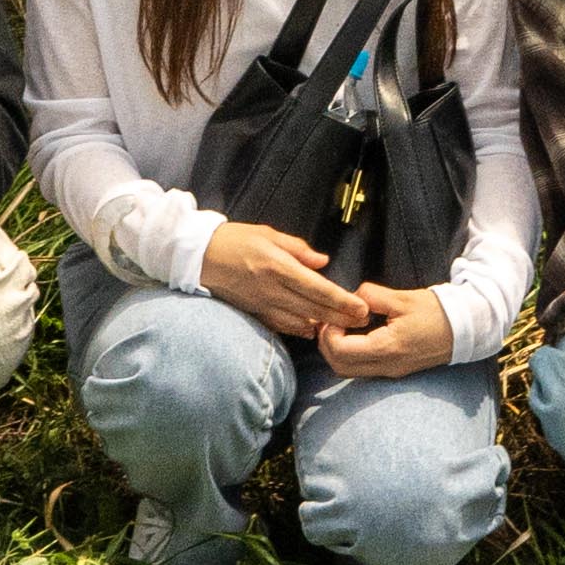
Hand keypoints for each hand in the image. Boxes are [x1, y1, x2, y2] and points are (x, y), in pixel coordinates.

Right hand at [197, 220, 369, 344]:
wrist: (200, 257)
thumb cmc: (236, 240)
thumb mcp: (269, 234)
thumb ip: (298, 249)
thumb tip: (323, 262)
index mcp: (278, 267)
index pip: (318, 288)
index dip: (342, 301)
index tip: (362, 308)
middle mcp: (272, 290)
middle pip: (314, 310)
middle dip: (341, 318)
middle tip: (364, 322)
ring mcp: (263, 305)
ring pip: (300, 322)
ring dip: (323, 326)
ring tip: (345, 327)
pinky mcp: (255, 313)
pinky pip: (282, 326)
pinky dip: (300, 330)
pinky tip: (312, 330)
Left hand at [318, 284, 458, 382]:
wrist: (463, 330)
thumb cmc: (434, 312)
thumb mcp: (401, 298)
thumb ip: (371, 296)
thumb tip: (350, 299)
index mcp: (386, 348)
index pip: (341, 351)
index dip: (329, 333)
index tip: (334, 315)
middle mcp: (386, 366)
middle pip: (339, 367)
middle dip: (327, 345)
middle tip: (331, 322)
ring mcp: (390, 371)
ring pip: (348, 371)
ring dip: (337, 352)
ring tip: (341, 328)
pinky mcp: (394, 370)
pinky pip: (361, 369)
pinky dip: (349, 355)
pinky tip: (354, 336)